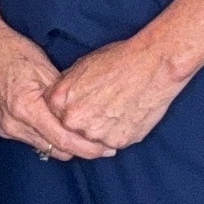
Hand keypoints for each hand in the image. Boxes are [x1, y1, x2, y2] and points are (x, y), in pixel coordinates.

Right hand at [0, 21, 103, 161]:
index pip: (63, 140)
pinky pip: (34, 140)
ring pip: (45, 148)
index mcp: (26, 108)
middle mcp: (14, 124)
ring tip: (85, 135)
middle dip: (80, 149)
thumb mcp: (45, 68)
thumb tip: (86, 113)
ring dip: (65, 144)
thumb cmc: (12, 51)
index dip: (88, 148)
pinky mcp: (4, 127)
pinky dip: (50, 137)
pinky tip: (62, 128)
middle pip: (56, 150)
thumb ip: (65, 96)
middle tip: (102, 142)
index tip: (107, 148)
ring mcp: (7, 128)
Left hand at [46, 35, 194, 155]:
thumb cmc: (119, 60)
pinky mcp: (116, 141)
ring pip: (91, 140)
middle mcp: (73, 119)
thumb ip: (67, 87)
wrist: (152, 65)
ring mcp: (94, 133)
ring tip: (115, 111)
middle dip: (82, 122)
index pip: (52, 114)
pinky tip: (127, 115)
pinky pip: (111, 142)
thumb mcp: (82, 66)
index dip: (65, 110)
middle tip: (99, 110)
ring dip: (100, 130)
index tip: (78, 105)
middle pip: (70, 130)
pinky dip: (118, 133)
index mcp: (59, 99)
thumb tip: (62, 98)